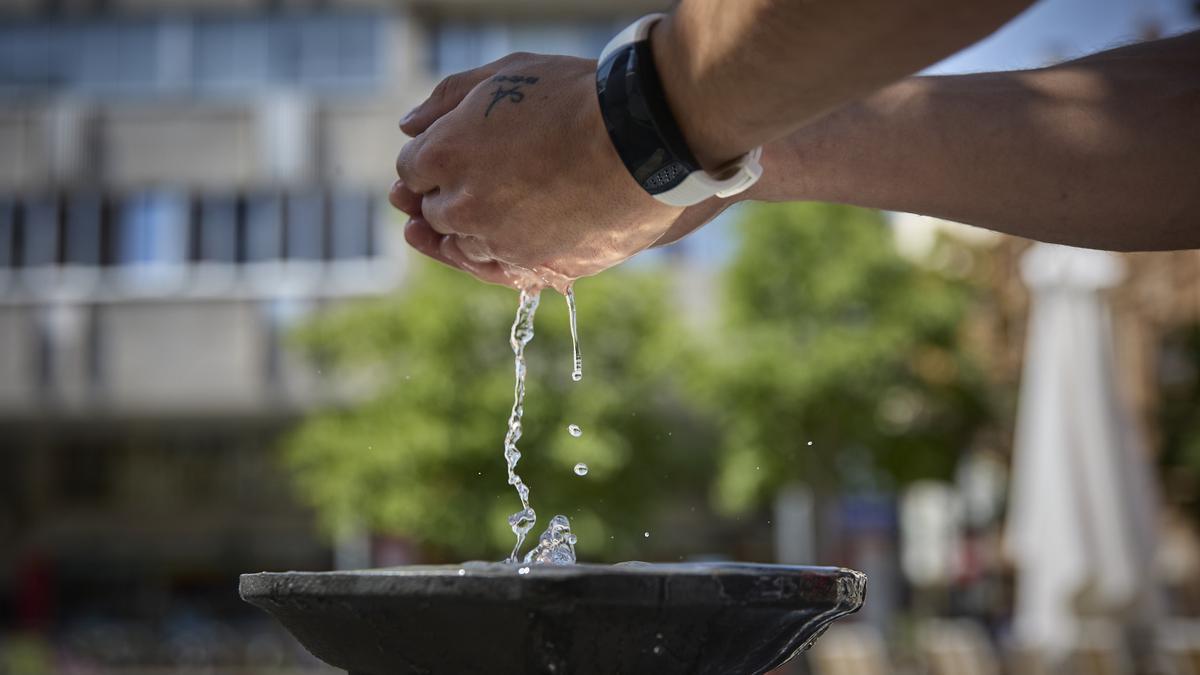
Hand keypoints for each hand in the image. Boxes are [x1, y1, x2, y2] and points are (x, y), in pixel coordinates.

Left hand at [391, 52, 708, 291]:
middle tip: (475, 180)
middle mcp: (461, 205)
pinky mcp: (533, 267)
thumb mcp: (506, 74)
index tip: (451, 154)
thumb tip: (410, 126)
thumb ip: (449, 98)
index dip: (429, 161)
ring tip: (495, 209)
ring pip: (463, 245)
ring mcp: (497, 242)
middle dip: (445, 194)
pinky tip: (498, 242)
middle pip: (433, 211)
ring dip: (470, 228)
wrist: (641, 142)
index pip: (411, 170)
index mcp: (443, 154)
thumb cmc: (576, 98)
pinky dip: (495, 256)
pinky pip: (498, 270)